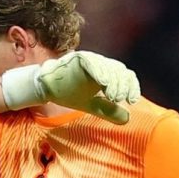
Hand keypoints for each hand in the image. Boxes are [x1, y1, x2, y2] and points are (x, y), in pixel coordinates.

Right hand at [1, 50, 139, 123]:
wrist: (47, 88)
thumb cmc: (68, 93)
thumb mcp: (91, 105)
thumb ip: (108, 110)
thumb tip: (127, 119)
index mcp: (106, 72)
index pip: (125, 75)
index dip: (132, 87)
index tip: (131, 101)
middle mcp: (100, 63)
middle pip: (120, 71)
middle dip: (122, 86)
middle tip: (118, 100)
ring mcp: (91, 60)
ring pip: (109, 67)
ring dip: (113, 82)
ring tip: (112, 97)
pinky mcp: (80, 58)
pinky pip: (94, 64)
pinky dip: (100, 72)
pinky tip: (104, 83)